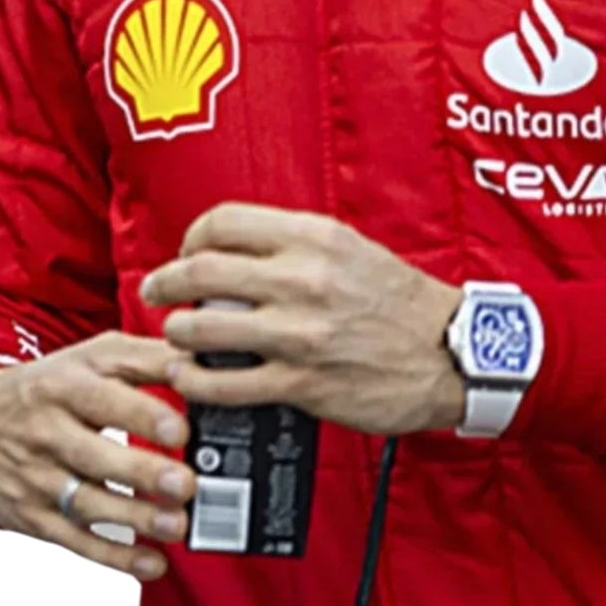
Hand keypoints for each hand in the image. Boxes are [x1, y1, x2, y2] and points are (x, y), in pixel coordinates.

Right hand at [0, 331, 194, 579]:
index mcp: (64, 386)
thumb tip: (199, 367)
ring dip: (134, 520)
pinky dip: (114, 557)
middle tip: (184, 484)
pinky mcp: (34, 518)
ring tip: (177, 525)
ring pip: (86, 504)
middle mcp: (46, 433)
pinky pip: (75, 541)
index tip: (180, 431)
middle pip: (94, 456)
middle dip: (141, 473)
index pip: (103, 399)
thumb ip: (147, 358)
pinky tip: (151, 564)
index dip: (142, 415)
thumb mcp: (92, 357)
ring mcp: (37, 479)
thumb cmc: (50, 386)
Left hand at [140, 204, 465, 436]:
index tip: (186, 253)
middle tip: (156, 290)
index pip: (223, 222)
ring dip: (176, 332)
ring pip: (203, 327)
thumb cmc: (399, 301)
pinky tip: (190, 377)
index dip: (192, 238)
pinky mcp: (302, 382)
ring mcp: (300, 333)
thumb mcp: (351, 250)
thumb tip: (236, 252)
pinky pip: (226, 382)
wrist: (450, 353)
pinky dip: (196, 380)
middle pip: (201, 271)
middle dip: (165, 281)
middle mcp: (303, 279)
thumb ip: (295, 247)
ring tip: (174, 335)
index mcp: (315, 237)